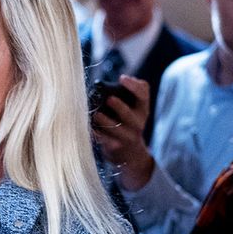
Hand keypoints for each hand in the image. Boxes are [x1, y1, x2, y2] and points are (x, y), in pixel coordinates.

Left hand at [89, 75, 154, 191]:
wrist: (131, 154)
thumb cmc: (128, 124)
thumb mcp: (136, 109)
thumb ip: (130, 93)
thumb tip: (112, 82)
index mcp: (142, 109)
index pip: (143, 94)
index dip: (133, 86)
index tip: (121, 78)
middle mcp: (137, 123)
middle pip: (130, 115)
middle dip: (120, 107)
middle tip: (109, 99)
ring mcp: (126, 137)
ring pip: (115, 129)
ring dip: (104, 121)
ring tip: (95, 115)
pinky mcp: (114, 147)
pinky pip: (103, 140)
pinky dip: (95, 133)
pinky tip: (89, 127)